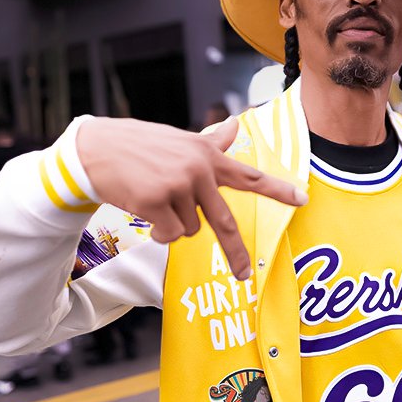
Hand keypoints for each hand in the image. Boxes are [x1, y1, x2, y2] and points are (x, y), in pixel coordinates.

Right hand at [77, 117, 307, 279]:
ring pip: (189, 230)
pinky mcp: (156, 201)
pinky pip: (168, 236)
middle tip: (243, 275)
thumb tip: (234, 126)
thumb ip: (210, 143)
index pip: (249, 176)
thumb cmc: (141, 146)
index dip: (278, 190)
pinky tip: (144, 213)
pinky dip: (157, 232)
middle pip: (224, 222)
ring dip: (173, 225)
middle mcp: (199, 171)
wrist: (97, 149)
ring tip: (155, 201)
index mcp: (208, 157)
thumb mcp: (180, 141)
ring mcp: (178, 186)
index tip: (303, 200)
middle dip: (234, 253)